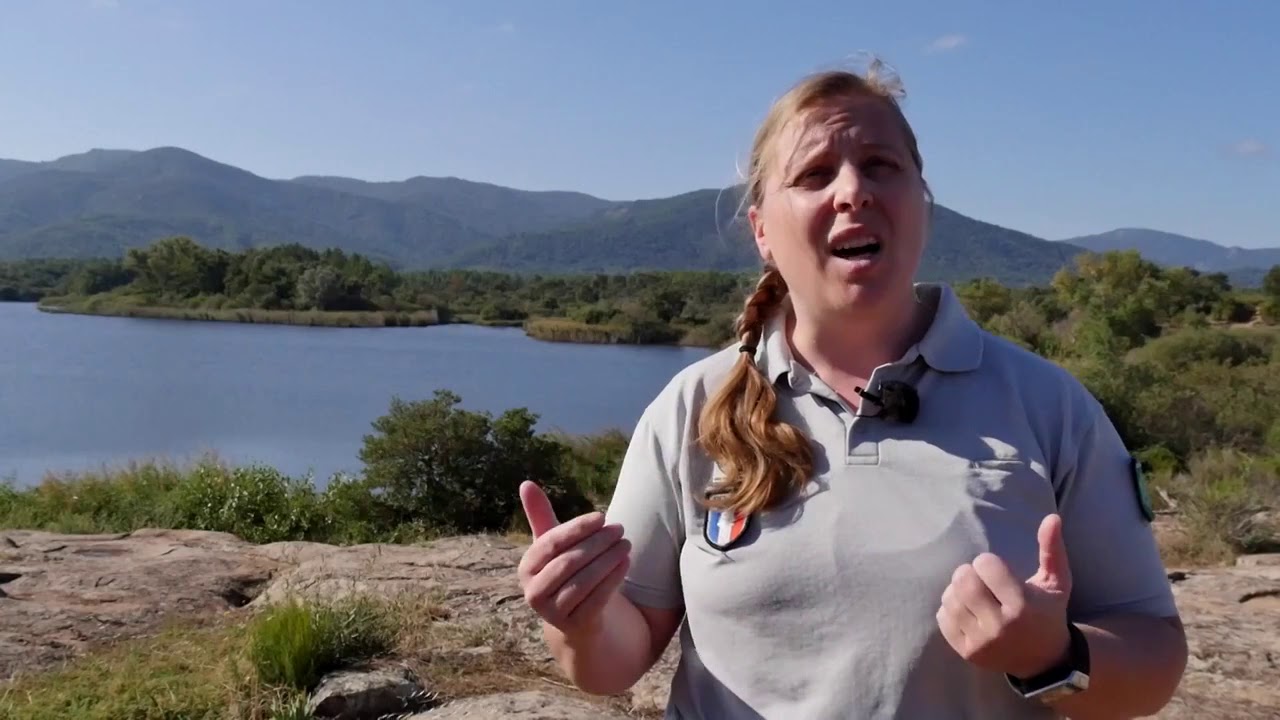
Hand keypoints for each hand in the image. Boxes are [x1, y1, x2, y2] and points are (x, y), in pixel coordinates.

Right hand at [516, 480, 631, 637]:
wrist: (576, 617)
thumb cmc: (564, 571)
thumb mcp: (553, 545)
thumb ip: (540, 515)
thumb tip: (525, 482)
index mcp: (526, 568)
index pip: (551, 543)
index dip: (577, 528)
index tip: (602, 516)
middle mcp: (533, 593)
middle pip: (568, 562)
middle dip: (596, 543)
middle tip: (620, 528)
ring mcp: (552, 614)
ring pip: (582, 582)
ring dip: (608, 560)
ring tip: (626, 543)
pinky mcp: (575, 626)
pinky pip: (596, 600)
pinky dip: (613, 579)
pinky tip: (626, 562)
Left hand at [936, 513, 1072, 678]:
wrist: (1045, 659)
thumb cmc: (1048, 612)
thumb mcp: (1057, 582)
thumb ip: (1052, 549)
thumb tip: (1051, 517)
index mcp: (1022, 605)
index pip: (984, 565)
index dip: (988, 562)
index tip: (997, 570)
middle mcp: (1000, 626)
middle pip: (963, 581)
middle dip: (968, 572)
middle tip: (979, 578)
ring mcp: (982, 642)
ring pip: (950, 598)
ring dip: (958, 590)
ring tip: (974, 594)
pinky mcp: (967, 652)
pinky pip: (942, 618)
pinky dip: (950, 609)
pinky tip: (967, 611)